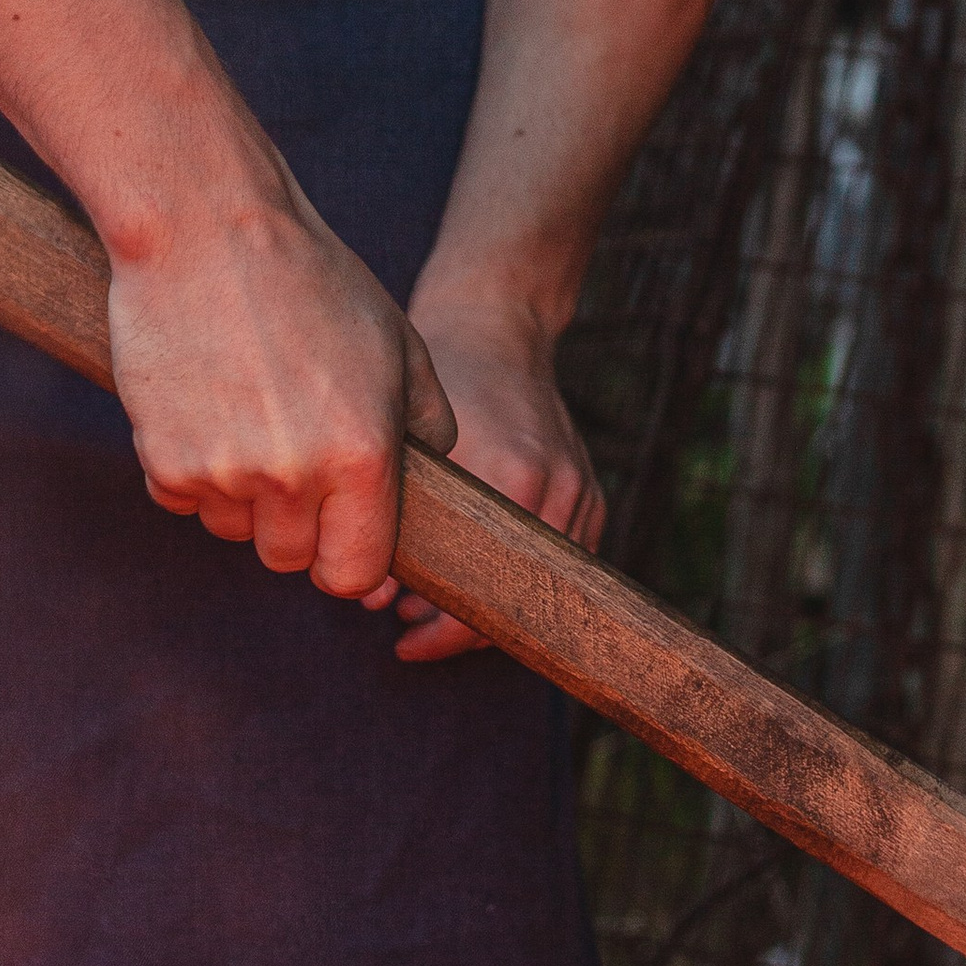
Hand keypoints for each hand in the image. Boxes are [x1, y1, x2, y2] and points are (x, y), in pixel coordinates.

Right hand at [104, 184, 456, 600]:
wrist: (205, 227)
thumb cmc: (312, 279)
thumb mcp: (400, 343)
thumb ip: (430, 426)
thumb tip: (432, 482)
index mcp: (363, 455)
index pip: (355, 575)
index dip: (348, 556)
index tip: (340, 529)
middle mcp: (294, 475)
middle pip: (289, 559)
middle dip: (294, 522)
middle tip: (291, 452)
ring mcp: (223, 472)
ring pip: (234, 529)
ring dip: (242, 495)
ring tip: (248, 412)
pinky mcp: (162, 458)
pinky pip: (182, 500)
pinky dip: (191, 468)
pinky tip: (206, 404)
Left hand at [383, 290, 605, 662]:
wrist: (496, 325)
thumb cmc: (443, 378)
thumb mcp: (408, 446)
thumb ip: (394, 524)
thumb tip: (373, 603)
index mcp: (514, 477)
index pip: (487, 593)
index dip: (444, 633)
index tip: (404, 641)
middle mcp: (557, 490)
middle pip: (518, 601)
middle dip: (460, 626)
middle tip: (408, 623)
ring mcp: (582, 493)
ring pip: (543, 590)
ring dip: (489, 604)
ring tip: (434, 599)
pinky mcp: (592, 494)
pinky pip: (560, 565)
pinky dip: (518, 580)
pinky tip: (475, 572)